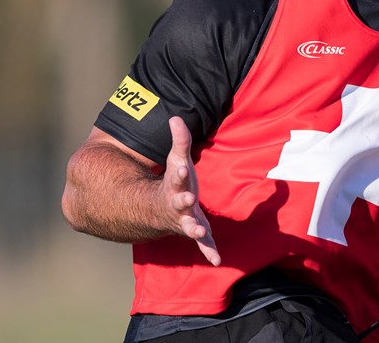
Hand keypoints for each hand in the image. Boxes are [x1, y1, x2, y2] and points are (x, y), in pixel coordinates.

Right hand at [165, 117, 220, 265]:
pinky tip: (217, 260)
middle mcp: (178, 205)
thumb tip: (175, 117)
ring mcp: (185, 220)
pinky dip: (208, 251)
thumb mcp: (176, 160)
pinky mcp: (195, 231)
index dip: (179, 171)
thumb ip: (179, 141)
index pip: (177, 177)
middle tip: (187, 199)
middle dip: (183, 201)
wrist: (162, 210)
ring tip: (199, 231)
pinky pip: (202, 244)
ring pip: (188, 225)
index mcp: (176, 186)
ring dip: (194, 228)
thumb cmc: (174, 182)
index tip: (182, 166)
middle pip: (180, 202)